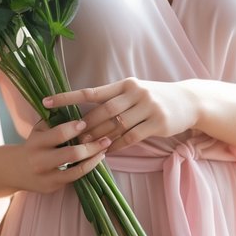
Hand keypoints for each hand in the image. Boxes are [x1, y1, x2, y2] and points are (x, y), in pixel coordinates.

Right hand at [11, 118, 109, 194]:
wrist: (15, 170)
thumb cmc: (33, 145)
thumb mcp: (38, 131)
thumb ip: (54, 121)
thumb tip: (78, 107)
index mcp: (36, 143)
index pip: (58, 134)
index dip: (73, 128)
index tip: (85, 122)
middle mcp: (40, 161)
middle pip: (71, 154)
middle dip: (91, 146)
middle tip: (106, 139)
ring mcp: (46, 176)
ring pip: (77, 170)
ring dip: (94, 159)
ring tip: (105, 149)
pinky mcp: (52, 187)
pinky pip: (75, 178)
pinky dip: (88, 168)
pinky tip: (95, 159)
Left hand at [44, 78, 201, 151]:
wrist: (189, 101)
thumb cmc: (156, 98)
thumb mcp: (136, 92)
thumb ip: (115, 100)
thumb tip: (87, 114)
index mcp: (125, 84)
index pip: (91, 91)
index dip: (67, 98)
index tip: (46, 102)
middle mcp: (135, 93)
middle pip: (103, 111)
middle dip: (85, 126)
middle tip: (71, 138)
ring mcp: (148, 107)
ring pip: (117, 126)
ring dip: (100, 138)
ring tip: (86, 148)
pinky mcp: (158, 123)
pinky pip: (132, 137)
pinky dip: (118, 145)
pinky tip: (108, 152)